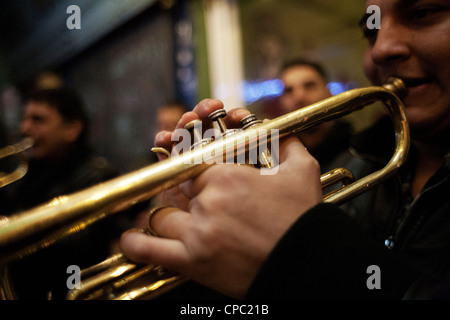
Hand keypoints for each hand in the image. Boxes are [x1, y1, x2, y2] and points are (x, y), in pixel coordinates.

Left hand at [121, 108, 321, 297]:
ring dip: (164, 213)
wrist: (308, 266)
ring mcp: (197, 232)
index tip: (184, 158)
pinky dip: (136, 244)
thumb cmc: (304, 220)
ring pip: (161, 214)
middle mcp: (208, 201)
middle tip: (180, 186)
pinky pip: (150, 250)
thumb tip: (279, 131)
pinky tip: (130, 239)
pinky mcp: (193, 262)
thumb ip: (287, 143)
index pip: (191, 158)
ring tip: (172, 213)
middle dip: (175, 182)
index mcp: (228, 176)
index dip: (185, 155)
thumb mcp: (303, 172)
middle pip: (173, 185)